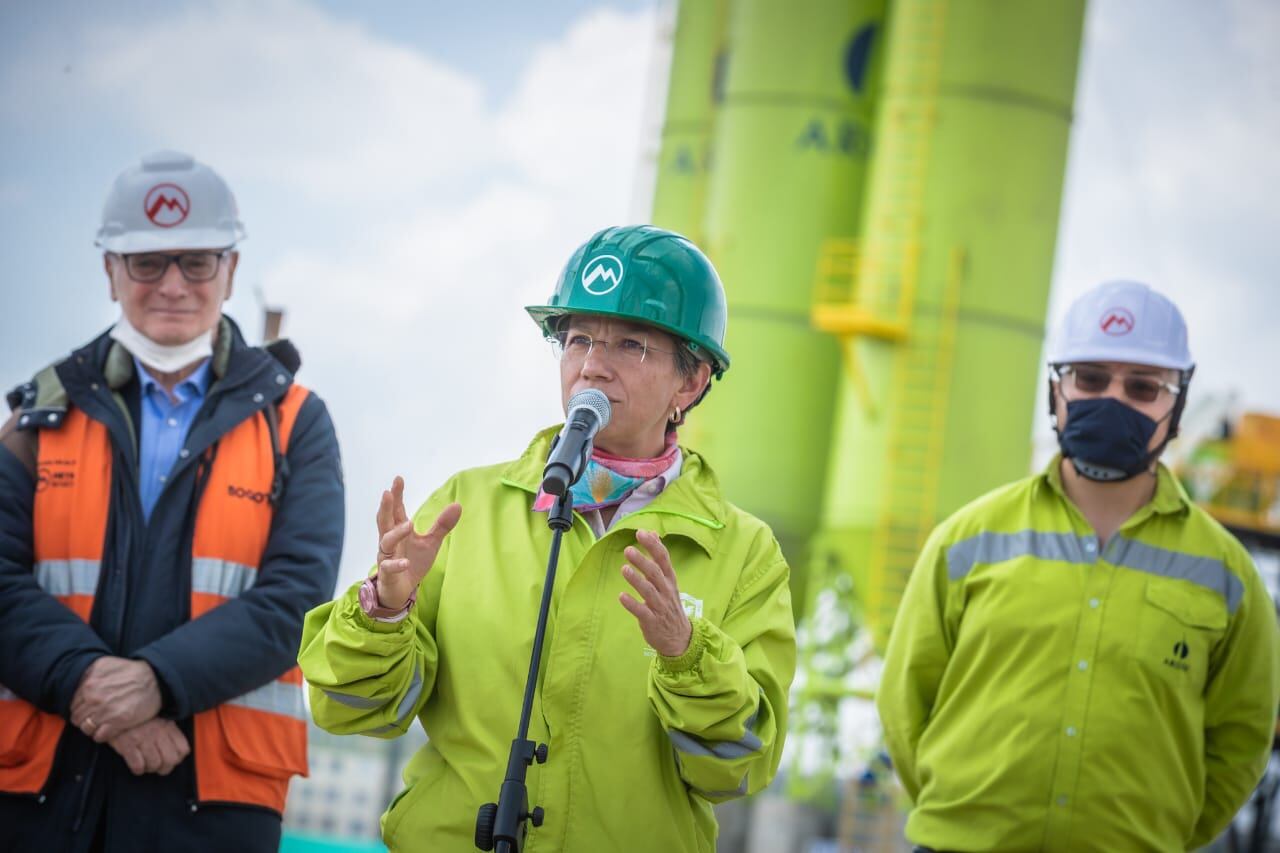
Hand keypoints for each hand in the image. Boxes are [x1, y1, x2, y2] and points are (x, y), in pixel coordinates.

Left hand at [70, 657, 162, 742]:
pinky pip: (98, 736)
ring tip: (102, 723)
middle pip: (77, 718)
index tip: (89, 708)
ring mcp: (103, 711)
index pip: (72, 704)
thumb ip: (88, 673)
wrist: (156, 680)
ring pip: (85, 728)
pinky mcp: (116, 723)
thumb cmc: (132, 672)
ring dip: (92, 728)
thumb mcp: (106, 664)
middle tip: (96, 717)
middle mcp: (93, 697)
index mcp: (88, 684)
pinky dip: (102, 735)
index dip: (80, 707)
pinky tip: (110, 728)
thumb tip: (77, 683)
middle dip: (85, 718)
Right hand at [109, 718, 189, 775]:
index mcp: (168, 726)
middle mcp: (158, 733)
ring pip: (155, 764)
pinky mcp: (128, 744)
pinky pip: (138, 765)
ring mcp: (143, 738)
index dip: (177, 759)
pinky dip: (138, 769)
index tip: (170, 759)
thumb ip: (169, 732)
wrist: (116, 710)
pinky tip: (136, 766)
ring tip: (145, 765)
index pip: (183, 750)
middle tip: (157, 766)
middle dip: (164, 768)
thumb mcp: (159, 719)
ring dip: (150, 768)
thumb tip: (176, 751)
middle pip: (171, 760)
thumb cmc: (139, 718)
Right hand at [374, 476, 461, 610]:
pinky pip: (389, 567)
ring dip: (396, 533)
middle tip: (387, 492)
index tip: (398, 479)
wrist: (402, 590)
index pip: (397, 509)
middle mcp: (389, 540)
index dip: (397, 495)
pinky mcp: (387, 573)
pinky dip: (396, 564)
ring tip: (409, 525)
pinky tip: (405, 562)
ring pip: (385, 541)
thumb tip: (458, 504)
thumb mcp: (431, 543)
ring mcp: (386, 556)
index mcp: (399, 530)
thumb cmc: (413, 561)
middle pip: (385, 520)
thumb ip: (442, 525)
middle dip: (386, 506)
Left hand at [619, 529, 691, 656]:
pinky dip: (632, 604)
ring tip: (624, 569)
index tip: (641, 533)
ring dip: (636, 580)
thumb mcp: (668, 580)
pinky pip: (642, 612)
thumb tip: (652, 533)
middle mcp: (666, 591)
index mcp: (669, 579)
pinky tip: (621, 597)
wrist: (680, 638)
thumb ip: (659, 557)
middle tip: (628, 550)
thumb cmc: (669, 604)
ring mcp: (660, 607)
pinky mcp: (652, 621)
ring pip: (649, 591)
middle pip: (655, 574)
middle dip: (642, 561)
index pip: (663, 559)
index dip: (653, 545)